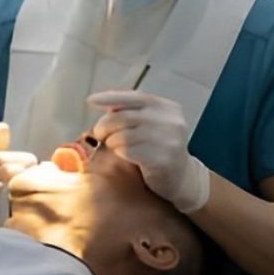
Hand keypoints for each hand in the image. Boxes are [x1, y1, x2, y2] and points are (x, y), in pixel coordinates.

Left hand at [88, 91, 209, 212]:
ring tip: (113, 146)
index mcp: (166, 107)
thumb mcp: (152, 124)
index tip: (91, 101)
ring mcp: (167, 140)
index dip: (109, 97)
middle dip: (105, 125)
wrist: (182, 177)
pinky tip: (123, 155)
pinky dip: (119, 152)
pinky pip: (127, 151)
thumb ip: (134, 112)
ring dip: (111, 141)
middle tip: (98, 134)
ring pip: (122, 135)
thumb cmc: (159, 147)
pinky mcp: (161, 159)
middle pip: (123, 117)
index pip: (133, 97)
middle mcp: (169, 120)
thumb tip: (105, 104)